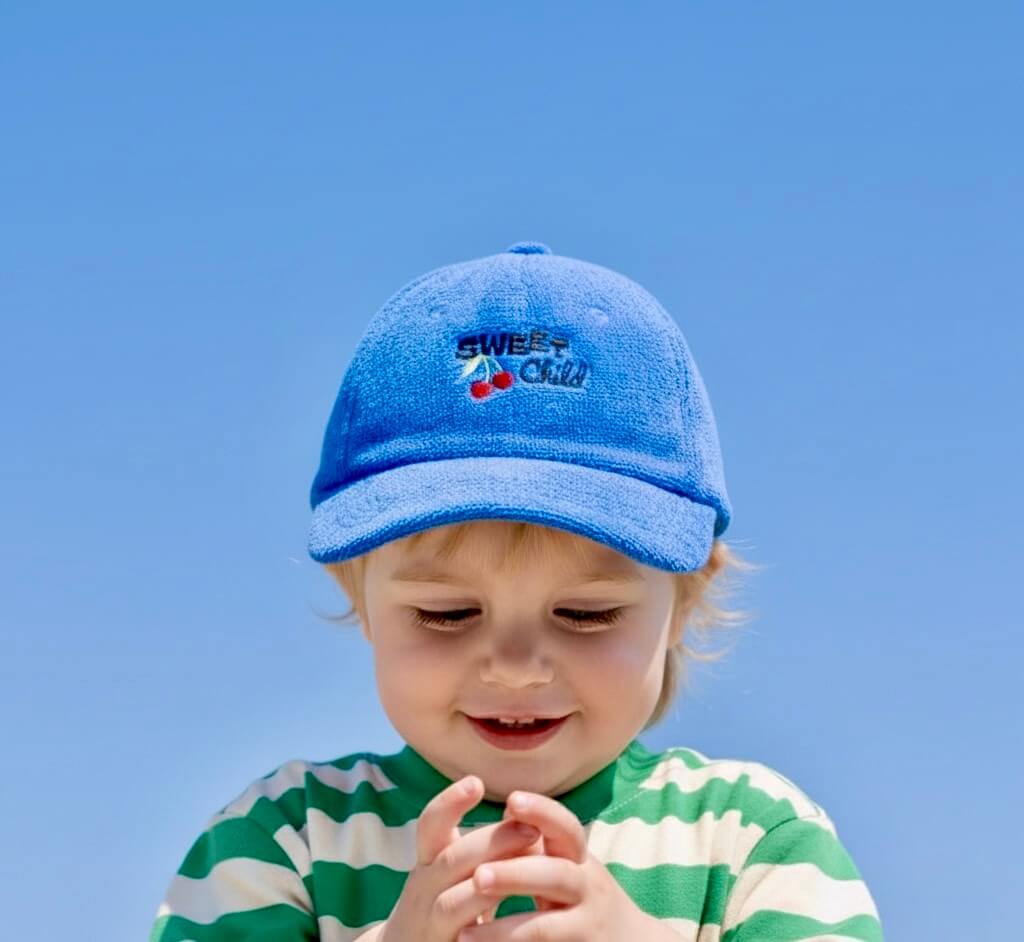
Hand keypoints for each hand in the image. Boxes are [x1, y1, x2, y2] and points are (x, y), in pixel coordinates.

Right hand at [378, 775, 541, 941]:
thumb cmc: (443, 910)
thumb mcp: (456, 875)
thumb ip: (485, 852)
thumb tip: (530, 820)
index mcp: (429, 863)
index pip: (430, 826)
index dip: (449, 802)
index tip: (477, 782)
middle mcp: (422, 890)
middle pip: (450, 859)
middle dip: (492, 841)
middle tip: (531, 829)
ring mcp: (428, 924)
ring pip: (453, 903)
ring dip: (492, 886)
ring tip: (527, 874)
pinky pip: (462, 941)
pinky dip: (488, 933)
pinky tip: (515, 926)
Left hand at [455, 790, 664, 940]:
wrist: (633, 941)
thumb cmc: (585, 897)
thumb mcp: (569, 866)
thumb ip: (540, 845)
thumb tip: (509, 809)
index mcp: (580, 858)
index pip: (566, 828)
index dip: (542, 811)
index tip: (512, 799)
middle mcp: (589, 888)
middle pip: (556, 876)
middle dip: (516, 875)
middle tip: (478, 877)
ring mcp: (587, 925)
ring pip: (546, 927)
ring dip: (505, 929)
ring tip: (465, 935)